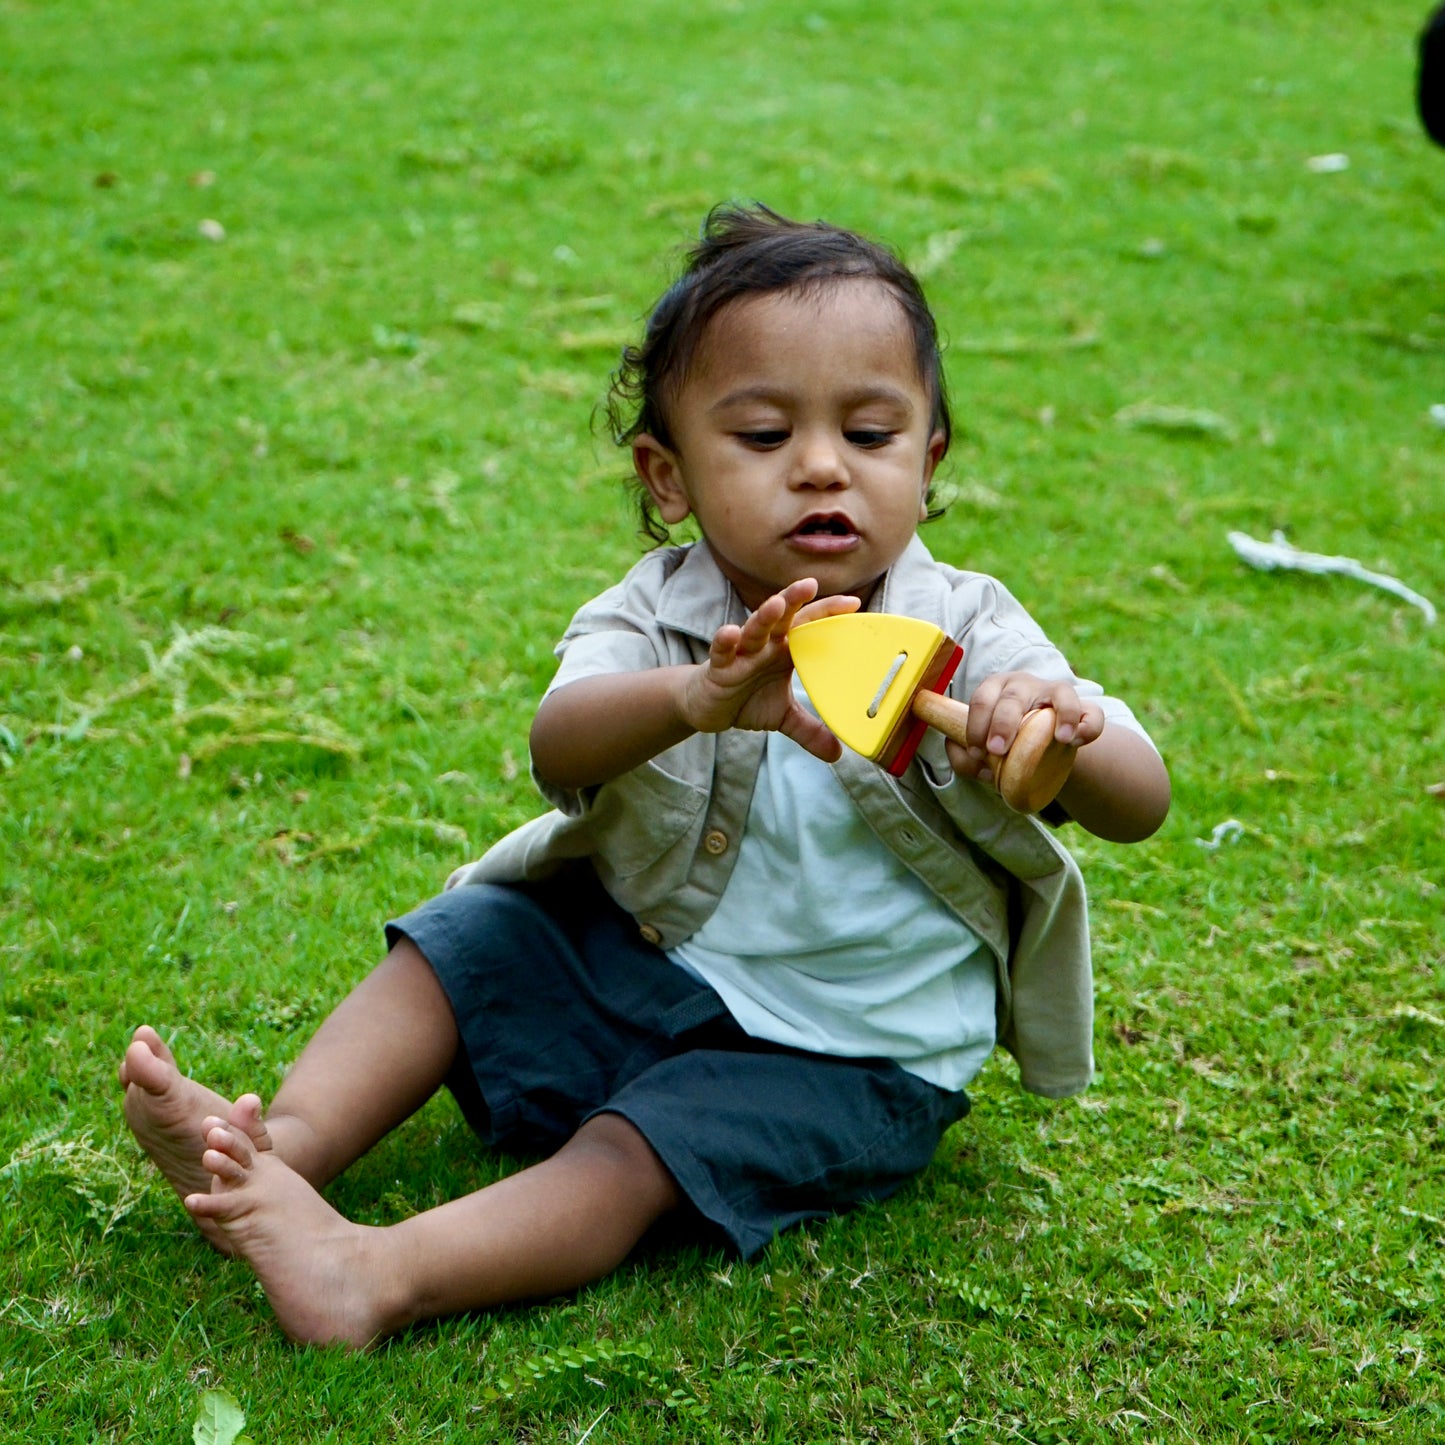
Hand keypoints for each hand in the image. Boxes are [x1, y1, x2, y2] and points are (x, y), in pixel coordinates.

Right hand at [678, 579, 858, 760]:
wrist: (708, 709)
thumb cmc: (747, 701)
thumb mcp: (783, 718)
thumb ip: (810, 731)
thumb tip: (838, 755)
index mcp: (784, 651)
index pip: (809, 627)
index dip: (828, 614)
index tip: (854, 603)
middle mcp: (764, 646)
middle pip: (782, 618)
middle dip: (795, 600)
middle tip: (811, 584)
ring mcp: (741, 654)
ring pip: (753, 629)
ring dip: (764, 617)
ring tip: (776, 605)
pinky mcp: (718, 667)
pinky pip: (721, 652)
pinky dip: (724, 642)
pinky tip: (729, 633)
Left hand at [945, 672, 1103, 785]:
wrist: (1040, 749)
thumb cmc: (1005, 746)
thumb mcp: (985, 752)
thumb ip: (967, 760)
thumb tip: (963, 755)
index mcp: (994, 690)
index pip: (981, 699)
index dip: (976, 725)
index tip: (977, 751)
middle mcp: (1022, 685)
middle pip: (1012, 697)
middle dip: (1003, 723)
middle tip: (997, 750)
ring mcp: (1052, 692)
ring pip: (1058, 692)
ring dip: (1058, 717)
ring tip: (1059, 740)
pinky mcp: (1080, 706)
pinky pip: (1090, 712)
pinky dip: (1085, 725)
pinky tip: (1074, 741)